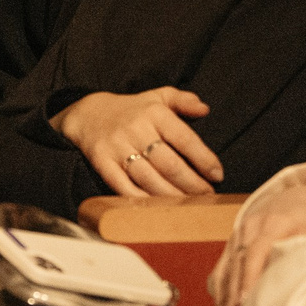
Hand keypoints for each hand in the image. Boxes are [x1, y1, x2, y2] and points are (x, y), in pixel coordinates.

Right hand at [52, 87, 225, 195]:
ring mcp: (118, 147)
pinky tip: (158, 208)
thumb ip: (183, 100)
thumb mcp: (158, 97)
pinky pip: (123, 186)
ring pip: (149, 178)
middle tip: (207, 195)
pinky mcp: (102, 163)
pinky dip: (142, 200)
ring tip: (188, 205)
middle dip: (191, 183)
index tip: (217, 174)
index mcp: (154, 113)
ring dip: (172, 195)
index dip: (204, 159)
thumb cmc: (132, 110)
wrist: (88, 114)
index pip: (184, 138)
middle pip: (168, 163)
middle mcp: (136, 129)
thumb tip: (204, 109)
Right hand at [210, 180, 305, 305]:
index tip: (245, 301)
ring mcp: (238, 234)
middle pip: (237, 263)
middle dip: (232, 295)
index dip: (250, 277)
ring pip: (225, 267)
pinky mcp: (232, 243)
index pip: (257, 250)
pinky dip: (220, 289)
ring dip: (223, 296)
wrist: (297, 194)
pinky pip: (221, 267)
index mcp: (274, 222)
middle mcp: (251, 227)